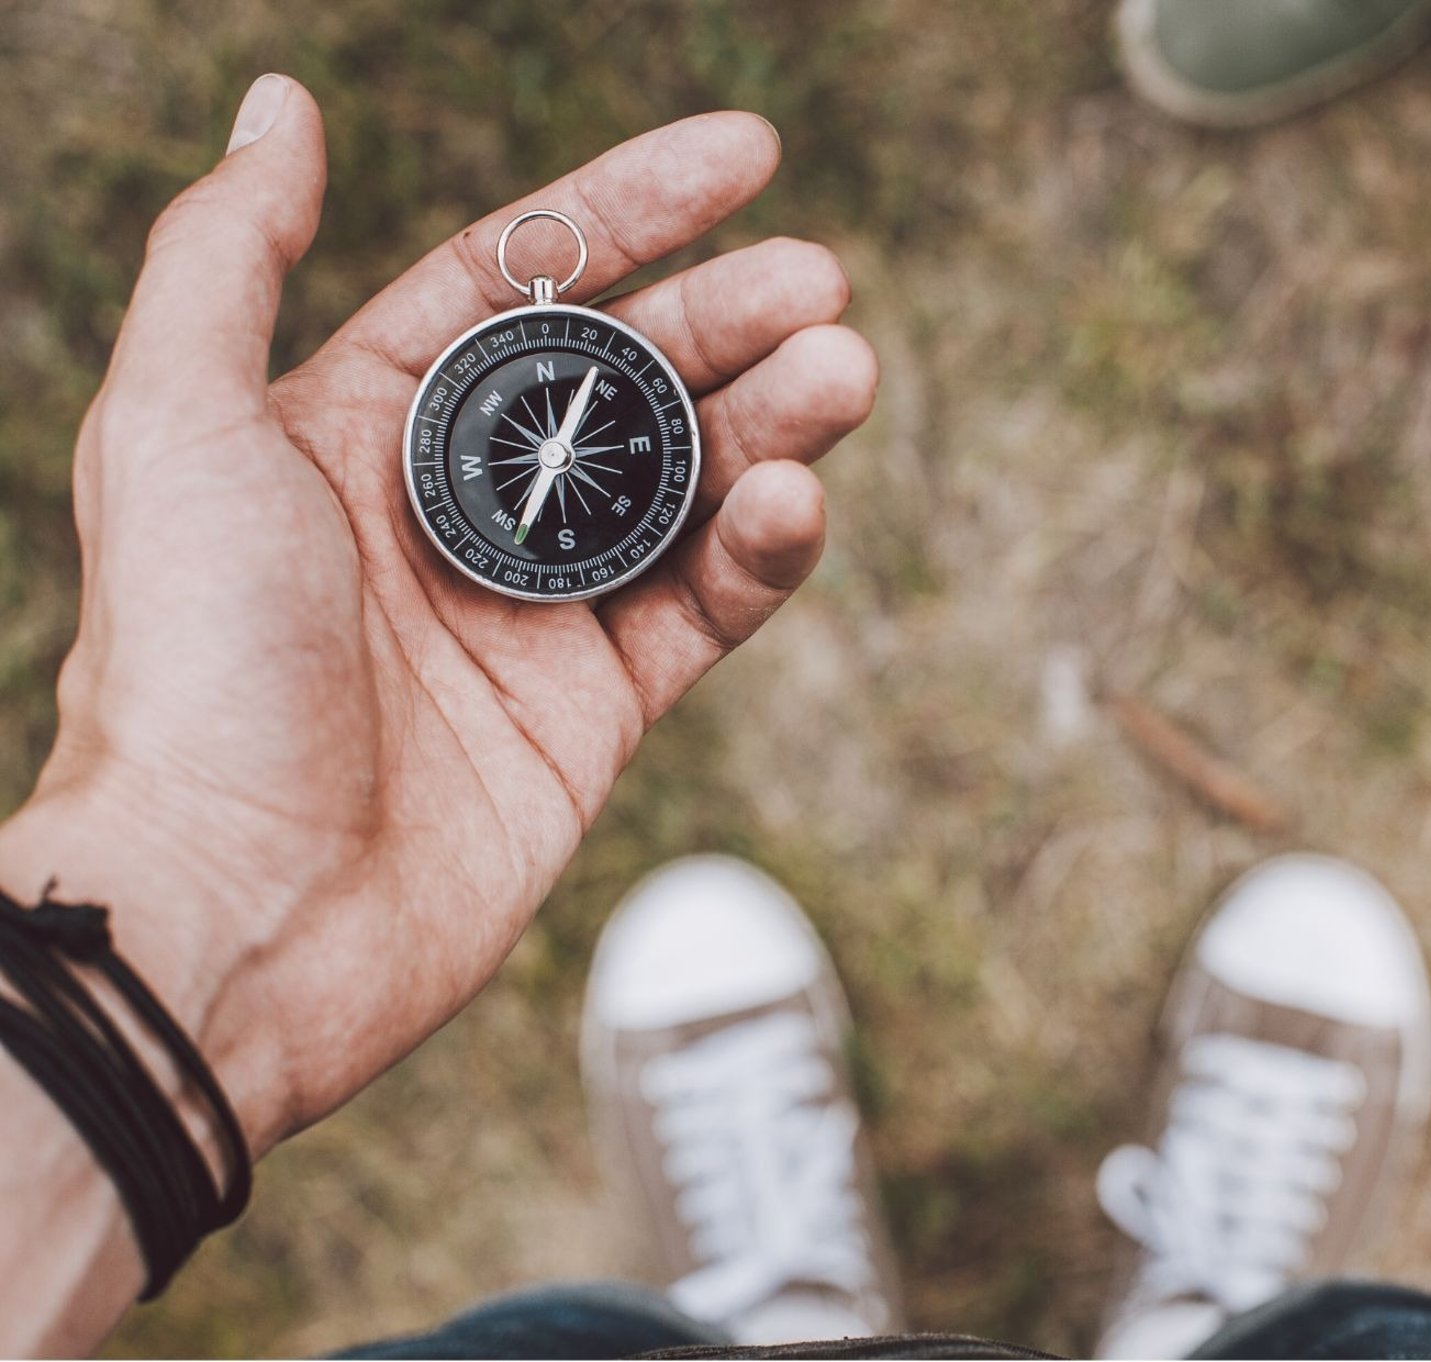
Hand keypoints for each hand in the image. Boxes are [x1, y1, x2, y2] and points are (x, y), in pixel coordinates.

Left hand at [0, 77, 876, 1163]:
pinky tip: (795, 504)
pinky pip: (704, 609)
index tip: (751, 156)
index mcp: (363, 422)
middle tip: (822, 284)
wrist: (236, 912)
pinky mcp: (596, 714)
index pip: (523, 279)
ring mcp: (535, 611)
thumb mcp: (174, 426)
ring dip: (774, 424)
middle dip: (730, 317)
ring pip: (687, 487)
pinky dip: (761, 553)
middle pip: (627, 378)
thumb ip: (226, 255)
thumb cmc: (187, 666)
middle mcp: (459, 507)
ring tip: (844, 373)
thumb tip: (278, 102)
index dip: (634, 206)